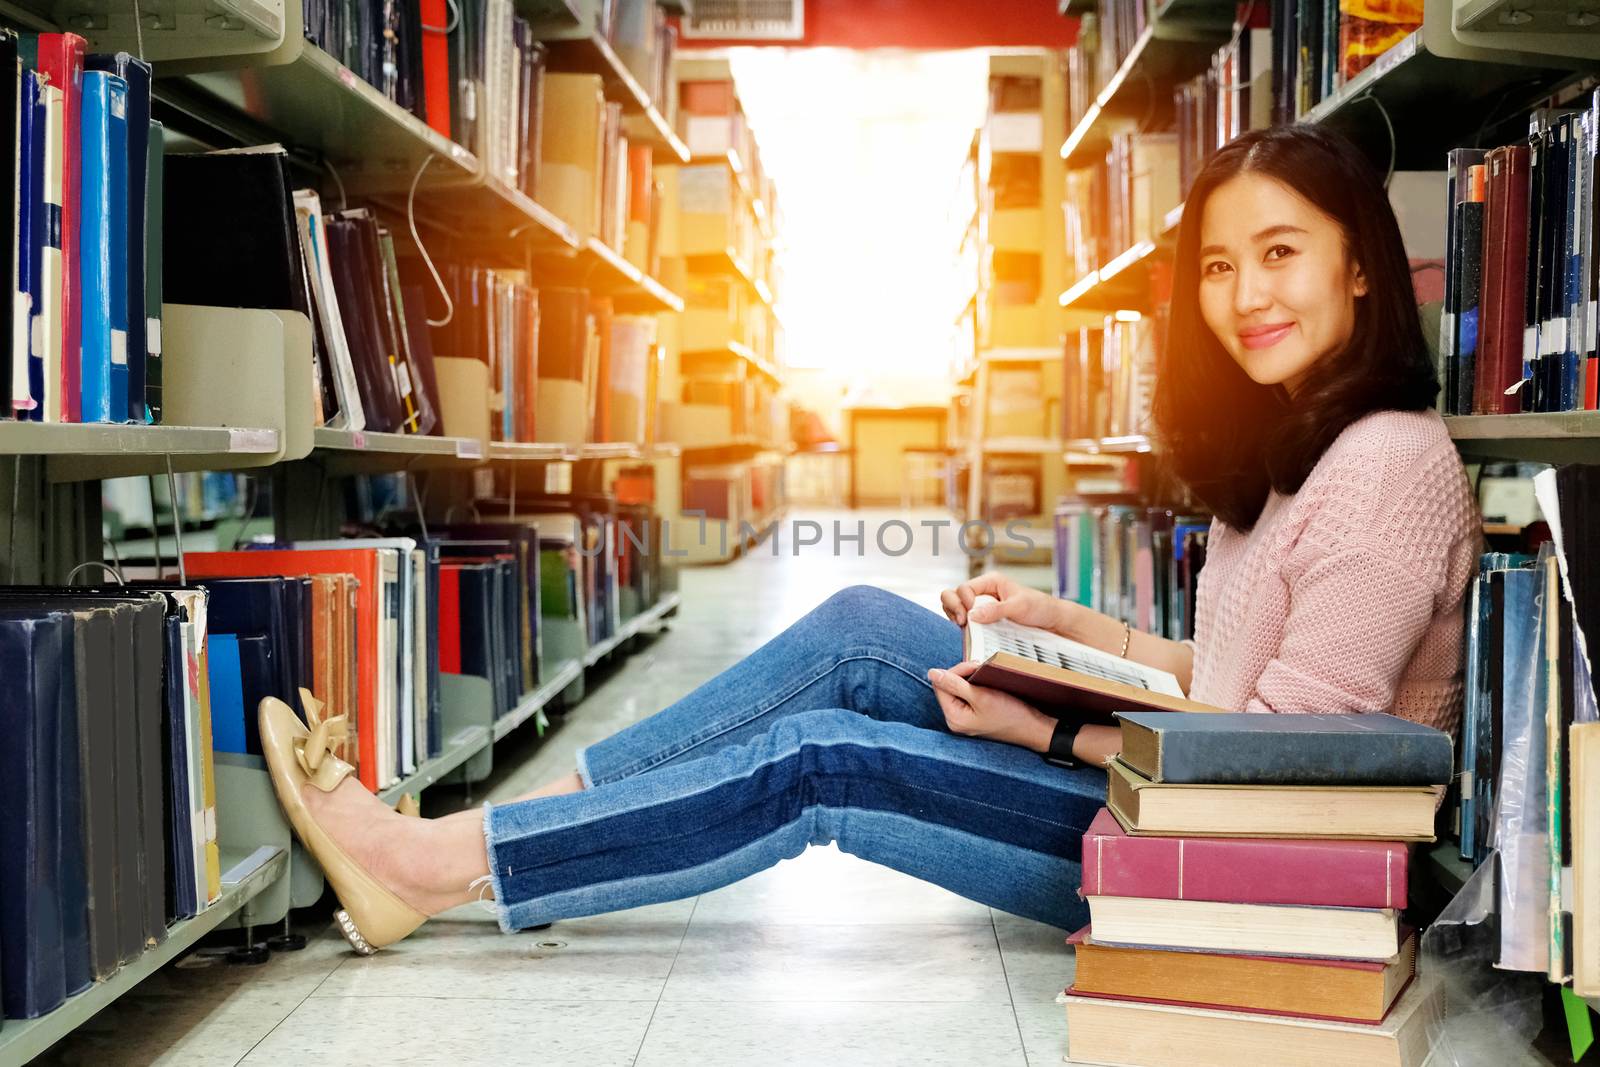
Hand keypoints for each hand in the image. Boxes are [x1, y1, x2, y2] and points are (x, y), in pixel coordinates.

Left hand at [927, 661, 1055, 752]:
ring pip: (958, 689)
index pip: (941, 685)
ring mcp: (964, 719)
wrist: (1032, 728)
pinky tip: (987, 683)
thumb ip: (954, 684)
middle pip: (947, 687)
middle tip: (982, 667)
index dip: (956, 671)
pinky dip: (975, 686)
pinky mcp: (974, 716)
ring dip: (970, 678)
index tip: (976, 666)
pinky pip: (967, 696)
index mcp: (953, 717)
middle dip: (963, 674)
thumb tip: (931, 673)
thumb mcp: (981, 696)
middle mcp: (955, 720)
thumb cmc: (1010, 714)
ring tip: (985, 674)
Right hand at [940, 573, 1120, 650]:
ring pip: (954, 607)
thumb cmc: (1039, 608)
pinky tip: (968, 633)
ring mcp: (980, 607)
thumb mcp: (1019, 606)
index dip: (963, 602)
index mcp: (990, 582)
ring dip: (954, 616)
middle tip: (962, 622)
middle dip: (952, 607)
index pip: (964, 589)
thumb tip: (972, 615)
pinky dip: (961, 626)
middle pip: (952, 595)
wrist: (1051, 622)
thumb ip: (996, 610)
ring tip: (963, 627)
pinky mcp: (982, 621)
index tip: (970, 615)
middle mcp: (982, 593)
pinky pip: (963, 621)